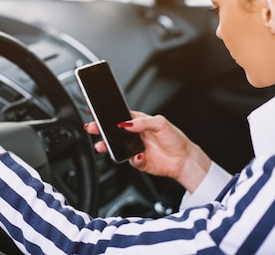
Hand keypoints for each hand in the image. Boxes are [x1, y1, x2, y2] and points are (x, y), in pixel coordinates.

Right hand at [85, 111, 211, 191]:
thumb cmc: (174, 138)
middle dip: (100, 129)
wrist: (183, 159)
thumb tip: (126, 123)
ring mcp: (134, 148)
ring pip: (116, 147)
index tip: (95, 112)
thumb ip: (142, 122)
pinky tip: (140, 156)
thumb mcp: (160, 123)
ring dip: (107, 146)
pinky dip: (133, 159)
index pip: (119, 116)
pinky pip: (129, 160)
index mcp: (138, 122)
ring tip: (102, 145)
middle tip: (91, 127)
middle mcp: (134, 135)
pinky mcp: (137, 161)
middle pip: (113, 131)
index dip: (107, 114)